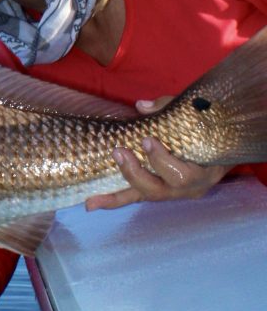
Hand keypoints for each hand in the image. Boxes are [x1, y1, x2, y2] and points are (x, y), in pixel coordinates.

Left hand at [85, 96, 231, 210]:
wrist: (219, 147)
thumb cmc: (205, 130)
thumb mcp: (193, 116)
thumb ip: (168, 109)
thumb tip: (141, 106)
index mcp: (203, 173)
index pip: (182, 175)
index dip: (161, 160)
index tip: (146, 140)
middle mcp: (187, 188)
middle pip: (159, 190)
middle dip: (135, 172)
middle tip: (119, 152)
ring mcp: (171, 192)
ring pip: (144, 195)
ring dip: (118, 193)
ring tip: (95, 193)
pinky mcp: (155, 192)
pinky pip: (133, 197)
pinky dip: (112, 200)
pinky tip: (91, 204)